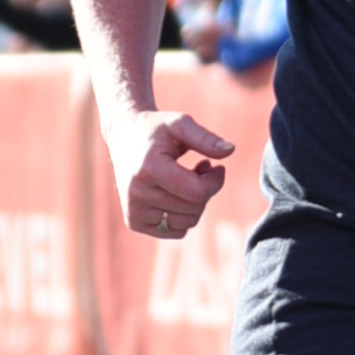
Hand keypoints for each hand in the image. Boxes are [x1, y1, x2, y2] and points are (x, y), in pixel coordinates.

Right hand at [108, 103, 234, 239]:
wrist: (123, 136)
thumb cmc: (156, 129)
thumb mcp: (180, 123)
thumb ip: (205, 138)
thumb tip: (231, 150)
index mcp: (149, 169)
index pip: (197, 192)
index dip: (215, 181)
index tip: (216, 166)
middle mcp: (137, 194)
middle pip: (194, 209)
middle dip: (206, 189)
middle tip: (203, 167)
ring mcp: (133, 211)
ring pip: (187, 223)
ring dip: (196, 203)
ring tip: (189, 178)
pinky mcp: (134, 221)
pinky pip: (175, 230)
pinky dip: (183, 214)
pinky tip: (178, 193)